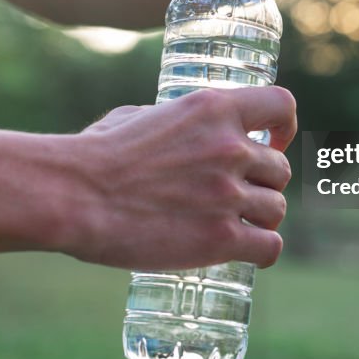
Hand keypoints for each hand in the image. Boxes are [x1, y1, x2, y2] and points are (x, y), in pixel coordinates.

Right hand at [65, 87, 295, 270]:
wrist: (74, 195)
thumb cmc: (95, 155)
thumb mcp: (140, 116)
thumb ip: (176, 121)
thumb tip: (186, 134)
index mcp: (212, 109)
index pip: (281, 105)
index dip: (284, 127)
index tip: (275, 142)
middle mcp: (229, 147)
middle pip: (280, 169)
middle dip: (262, 183)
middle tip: (237, 196)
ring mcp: (228, 193)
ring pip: (276, 209)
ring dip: (260, 218)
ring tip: (235, 225)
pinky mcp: (220, 237)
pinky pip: (270, 247)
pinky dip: (262, 252)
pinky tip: (248, 253)